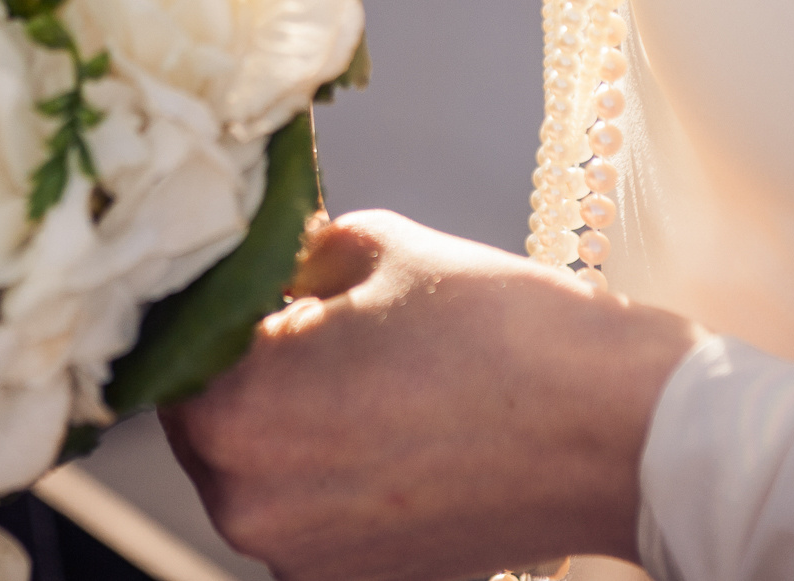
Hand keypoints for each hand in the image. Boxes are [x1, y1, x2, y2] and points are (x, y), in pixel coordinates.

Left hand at [162, 211, 702, 580]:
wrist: (620, 430)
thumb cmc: (503, 331)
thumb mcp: (370, 245)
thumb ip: (282, 254)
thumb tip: (250, 254)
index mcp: (235, 415)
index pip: (173, 345)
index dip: (208, 300)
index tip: (245, 271)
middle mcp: (247, 505)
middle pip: (206, 416)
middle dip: (245, 363)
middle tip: (309, 311)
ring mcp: (301, 558)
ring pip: (257, 466)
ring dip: (288, 417)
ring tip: (367, 367)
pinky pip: (309, 509)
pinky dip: (333, 466)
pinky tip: (392, 419)